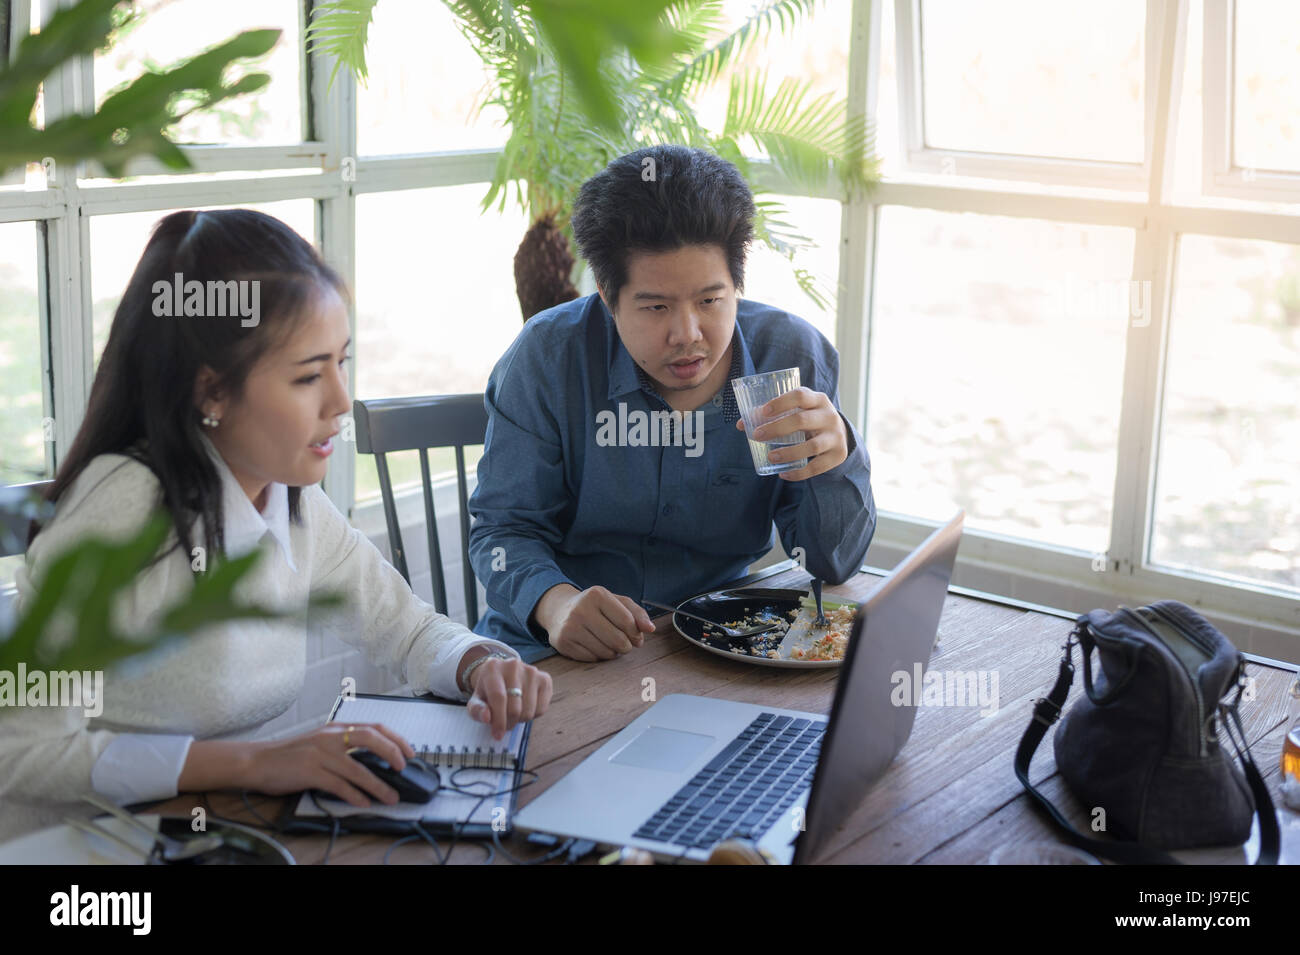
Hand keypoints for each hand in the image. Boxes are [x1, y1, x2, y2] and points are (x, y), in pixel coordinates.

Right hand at [242, 722, 415, 807]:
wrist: (257, 761)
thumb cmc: (289, 755)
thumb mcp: (320, 743)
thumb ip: (343, 747)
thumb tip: (374, 763)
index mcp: (336, 728)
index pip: (374, 727)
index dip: (396, 738)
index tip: (410, 752)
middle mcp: (331, 737)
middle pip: (371, 739)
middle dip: (393, 753)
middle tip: (404, 769)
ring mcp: (320, 753)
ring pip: (358, 768)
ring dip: (378, 785)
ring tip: (390, 797)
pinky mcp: (310, 771)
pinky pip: (339, 785)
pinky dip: (354, 795)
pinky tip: (364, 803)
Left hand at [465, 654, 552, 740]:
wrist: (503, 674)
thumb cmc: (488, 690)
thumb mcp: (476, 700)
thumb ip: (476, 710)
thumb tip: (487, 717)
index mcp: (493, 668)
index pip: (498, 697)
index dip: (499, 720)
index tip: (497, 735)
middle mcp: (513, 666)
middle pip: (515, 707)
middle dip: (509, 723)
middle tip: (504, 725)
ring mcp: (531, 671)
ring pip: (529, 710)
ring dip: (520, 720)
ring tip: (513, 713)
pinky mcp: (545, 679)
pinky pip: (541, 708)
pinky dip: (533, 715)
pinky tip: (525, 707)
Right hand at [533, 584, 654, 661]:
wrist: (559, 610)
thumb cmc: (594, 607)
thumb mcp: (616, 602)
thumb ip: (637, 613)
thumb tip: (651, 629)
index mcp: (597, 595)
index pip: (627, 622)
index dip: (636, 634)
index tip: (636, 636)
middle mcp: (581, 609)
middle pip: (618, 640)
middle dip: (626, 646)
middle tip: (624, 643)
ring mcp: (570, 627)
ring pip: (606, 652)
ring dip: (613, 652)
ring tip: (608, 643)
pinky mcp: (563, 643)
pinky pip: (592, 658)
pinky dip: (598, 656)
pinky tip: (595, 646)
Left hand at [736, 386, 848, 480]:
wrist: (841, 434)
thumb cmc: (809, 419)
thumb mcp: (798, 410)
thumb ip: (773, 415)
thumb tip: (741, 424)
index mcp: (818, 399)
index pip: (800, 396)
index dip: (781, 403)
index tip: (763, 412)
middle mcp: (829, 416)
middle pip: (802, 420)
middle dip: (777, 428)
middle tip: (757, 435)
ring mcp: (836, 436)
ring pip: (812, 446)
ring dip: (788, 453)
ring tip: (770, 457)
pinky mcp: (838, 455)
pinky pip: (817, 467)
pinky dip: (799, 473)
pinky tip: (784, 474)